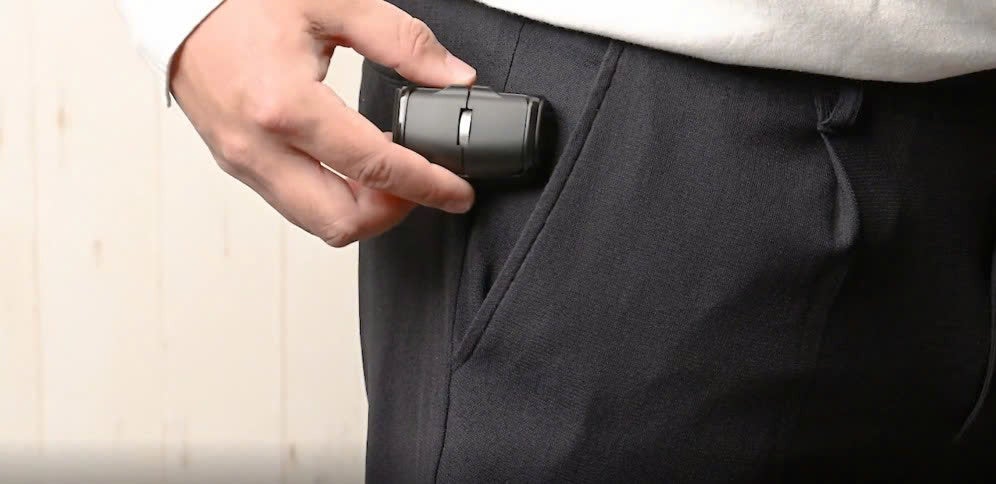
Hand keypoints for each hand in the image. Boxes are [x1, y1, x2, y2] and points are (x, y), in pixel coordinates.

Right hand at [170, 0, 476, 246]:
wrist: (175, 2)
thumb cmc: (240, 0)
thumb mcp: (333, 3)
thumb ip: (402, 41)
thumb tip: (452, 77)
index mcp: (285, 106)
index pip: (374, 168)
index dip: (427, 186)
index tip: (457, 192)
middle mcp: (258, 147)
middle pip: (342, 222)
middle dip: (394, 212)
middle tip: (423, 185)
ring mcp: (243, 162)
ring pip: (316, 223)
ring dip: (363, 211)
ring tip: (391, 176)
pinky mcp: (236, 164)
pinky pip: (294, 204)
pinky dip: (333, 198)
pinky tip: (351, 166)